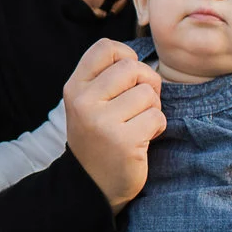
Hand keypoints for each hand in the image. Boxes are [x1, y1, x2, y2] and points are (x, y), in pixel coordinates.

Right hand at [62, 40, 163, 208]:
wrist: (91, 184)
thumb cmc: (99, 136)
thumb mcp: (89, 103)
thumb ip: (105, 77)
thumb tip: (136, 56)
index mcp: (75, 87)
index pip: (106, 48)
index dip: (126, 56)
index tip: (128, 77)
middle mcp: (84, 101)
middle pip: (132, 67)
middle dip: (146, 83)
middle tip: (140, 103)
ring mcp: (102, 121)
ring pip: (148, 93)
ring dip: (152, 108)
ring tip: (138, 123)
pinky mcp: (123, 141)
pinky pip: (157, 117)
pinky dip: (157, 127)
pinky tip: (143, 138)